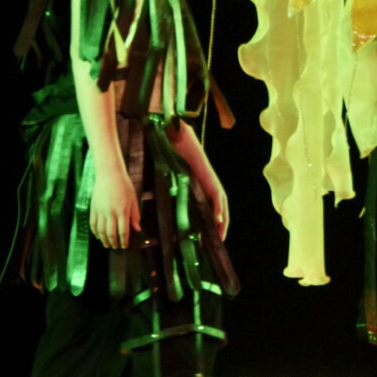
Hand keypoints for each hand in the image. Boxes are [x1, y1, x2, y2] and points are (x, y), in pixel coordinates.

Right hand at [90, 170, 140, 248]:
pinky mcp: (93, 208)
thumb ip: (135, 216)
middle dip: (114, 243)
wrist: (109, 174)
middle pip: (111, 234)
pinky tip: (99, 236)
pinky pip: (93, 224)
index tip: (125, 246)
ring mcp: (100, 211)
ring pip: (101, 231)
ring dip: (104, 240)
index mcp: (122, 211)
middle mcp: (110, 213)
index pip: (123, 232)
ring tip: (107, 244)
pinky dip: (95, 232)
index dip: (124, 241)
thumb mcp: (133, 200)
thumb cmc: (123, 186)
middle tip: (116, 247)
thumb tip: (137, 229)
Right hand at [171, 120, 229, 239]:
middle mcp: (206, 181)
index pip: (208, 205)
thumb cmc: (169, 150)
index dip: (210, 220)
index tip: (208, 235)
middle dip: (220, 225)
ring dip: (222, 220)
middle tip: (217, 242)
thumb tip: (154, 200)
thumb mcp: (168, 173)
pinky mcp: (208, 174)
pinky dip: (218, 207)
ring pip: (220, 203)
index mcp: (197, 183)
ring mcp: (209, 177)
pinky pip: (216, 194)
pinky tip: (218, 219)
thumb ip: (166, 185)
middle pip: (218, 207)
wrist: (173, 134)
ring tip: (220, 235)